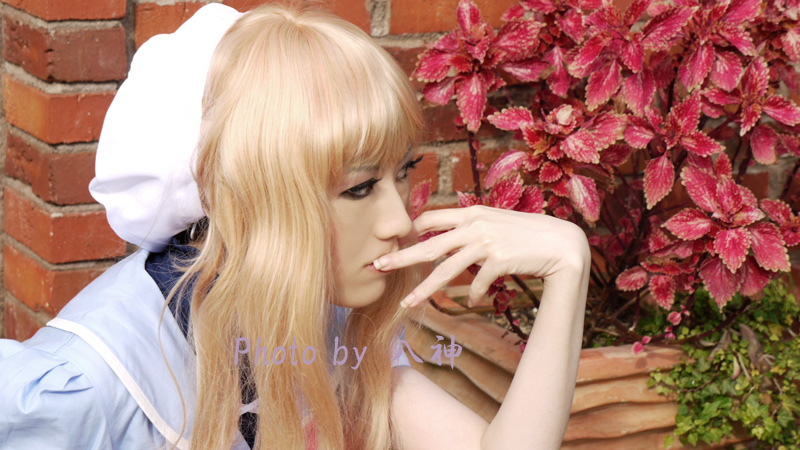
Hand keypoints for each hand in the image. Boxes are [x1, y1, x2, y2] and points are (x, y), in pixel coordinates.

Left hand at [373, 205, 590, 307]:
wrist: (560, 243)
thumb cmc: (527, 234)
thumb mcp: (495, 223)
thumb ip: (472, 228)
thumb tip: (449, 241)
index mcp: (472, 212)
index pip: (431, 218)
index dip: (412, 231)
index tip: (395, 243)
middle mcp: (475, 225)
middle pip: (429, 245)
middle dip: (401, 257)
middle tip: (378, 266)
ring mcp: (487, 242)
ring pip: (447, 270)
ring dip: (425, 289)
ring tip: (408, 302)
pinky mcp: (499, 259)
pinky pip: (477, 283)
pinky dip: (474, 295)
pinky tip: (474, 302)